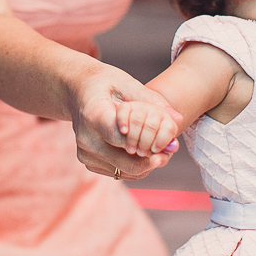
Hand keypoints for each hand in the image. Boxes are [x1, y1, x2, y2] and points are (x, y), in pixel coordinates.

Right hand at [70, 63, 182, 180]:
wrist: (76, 91)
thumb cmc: (105, 83)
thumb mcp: (128, 83)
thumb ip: (152, 100)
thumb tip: (178, 119)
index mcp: (93, 115)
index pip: (120, 137)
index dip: (145, 142)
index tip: (163, 142)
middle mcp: (86, 138)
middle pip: (127, 160)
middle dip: (153, 157)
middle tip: (171, 149)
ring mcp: (85, 153)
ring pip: (126, 171)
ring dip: (146, 163)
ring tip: (159, 148)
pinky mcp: (89, 162)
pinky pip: (119, 172)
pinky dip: (136, 165)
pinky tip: (143, 150)